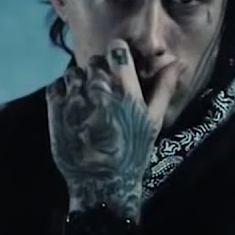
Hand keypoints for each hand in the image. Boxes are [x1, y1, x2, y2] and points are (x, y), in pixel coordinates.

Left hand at [46, 40, 186, 214]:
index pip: (116, 51)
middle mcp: (98, 90)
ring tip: (88, 97)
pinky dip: (62, 90)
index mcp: (125, 90)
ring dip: (81, 80)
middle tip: (105, 87)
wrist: (103, 183)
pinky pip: (56, 87)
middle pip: (94, 61)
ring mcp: (74, 100)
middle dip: (100, 69)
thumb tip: (179, 62)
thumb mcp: (154, 122)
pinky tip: (72, 104)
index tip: (119, 62)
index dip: (118, 53)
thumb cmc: (134, 153)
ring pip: (74, 72)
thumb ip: (164, 88)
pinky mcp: (56, 112)